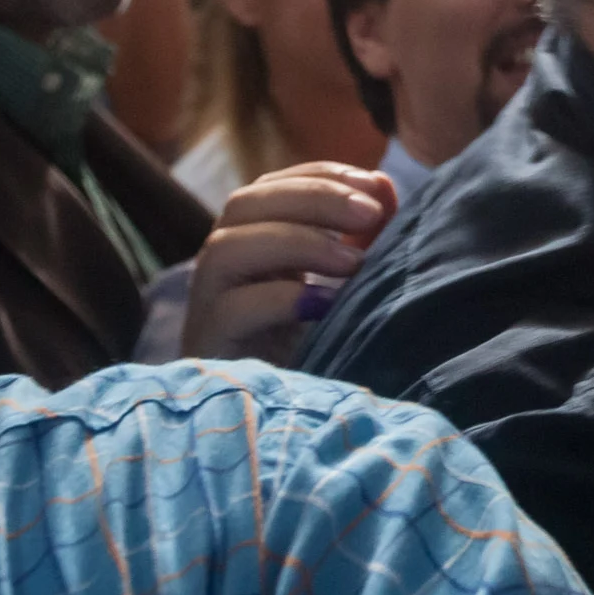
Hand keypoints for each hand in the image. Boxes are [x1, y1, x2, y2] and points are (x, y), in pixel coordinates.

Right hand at [176, 163, 396, 364]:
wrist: (273, 418)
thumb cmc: (309, 344)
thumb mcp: (340, 283)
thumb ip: (361, 235)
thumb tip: (386, 187)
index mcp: (250, 240)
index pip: (273, 186)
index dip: (322, 176)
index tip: (376, 186)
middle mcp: (221, 264)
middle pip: (244, 204)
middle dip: (314, 199)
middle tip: (371, 215)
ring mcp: (207, 303)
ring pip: (227, 248)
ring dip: (296, 242)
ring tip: (353, 263)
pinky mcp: (209, 344)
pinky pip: (232, 310)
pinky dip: (283, 299)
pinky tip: (328, 306)